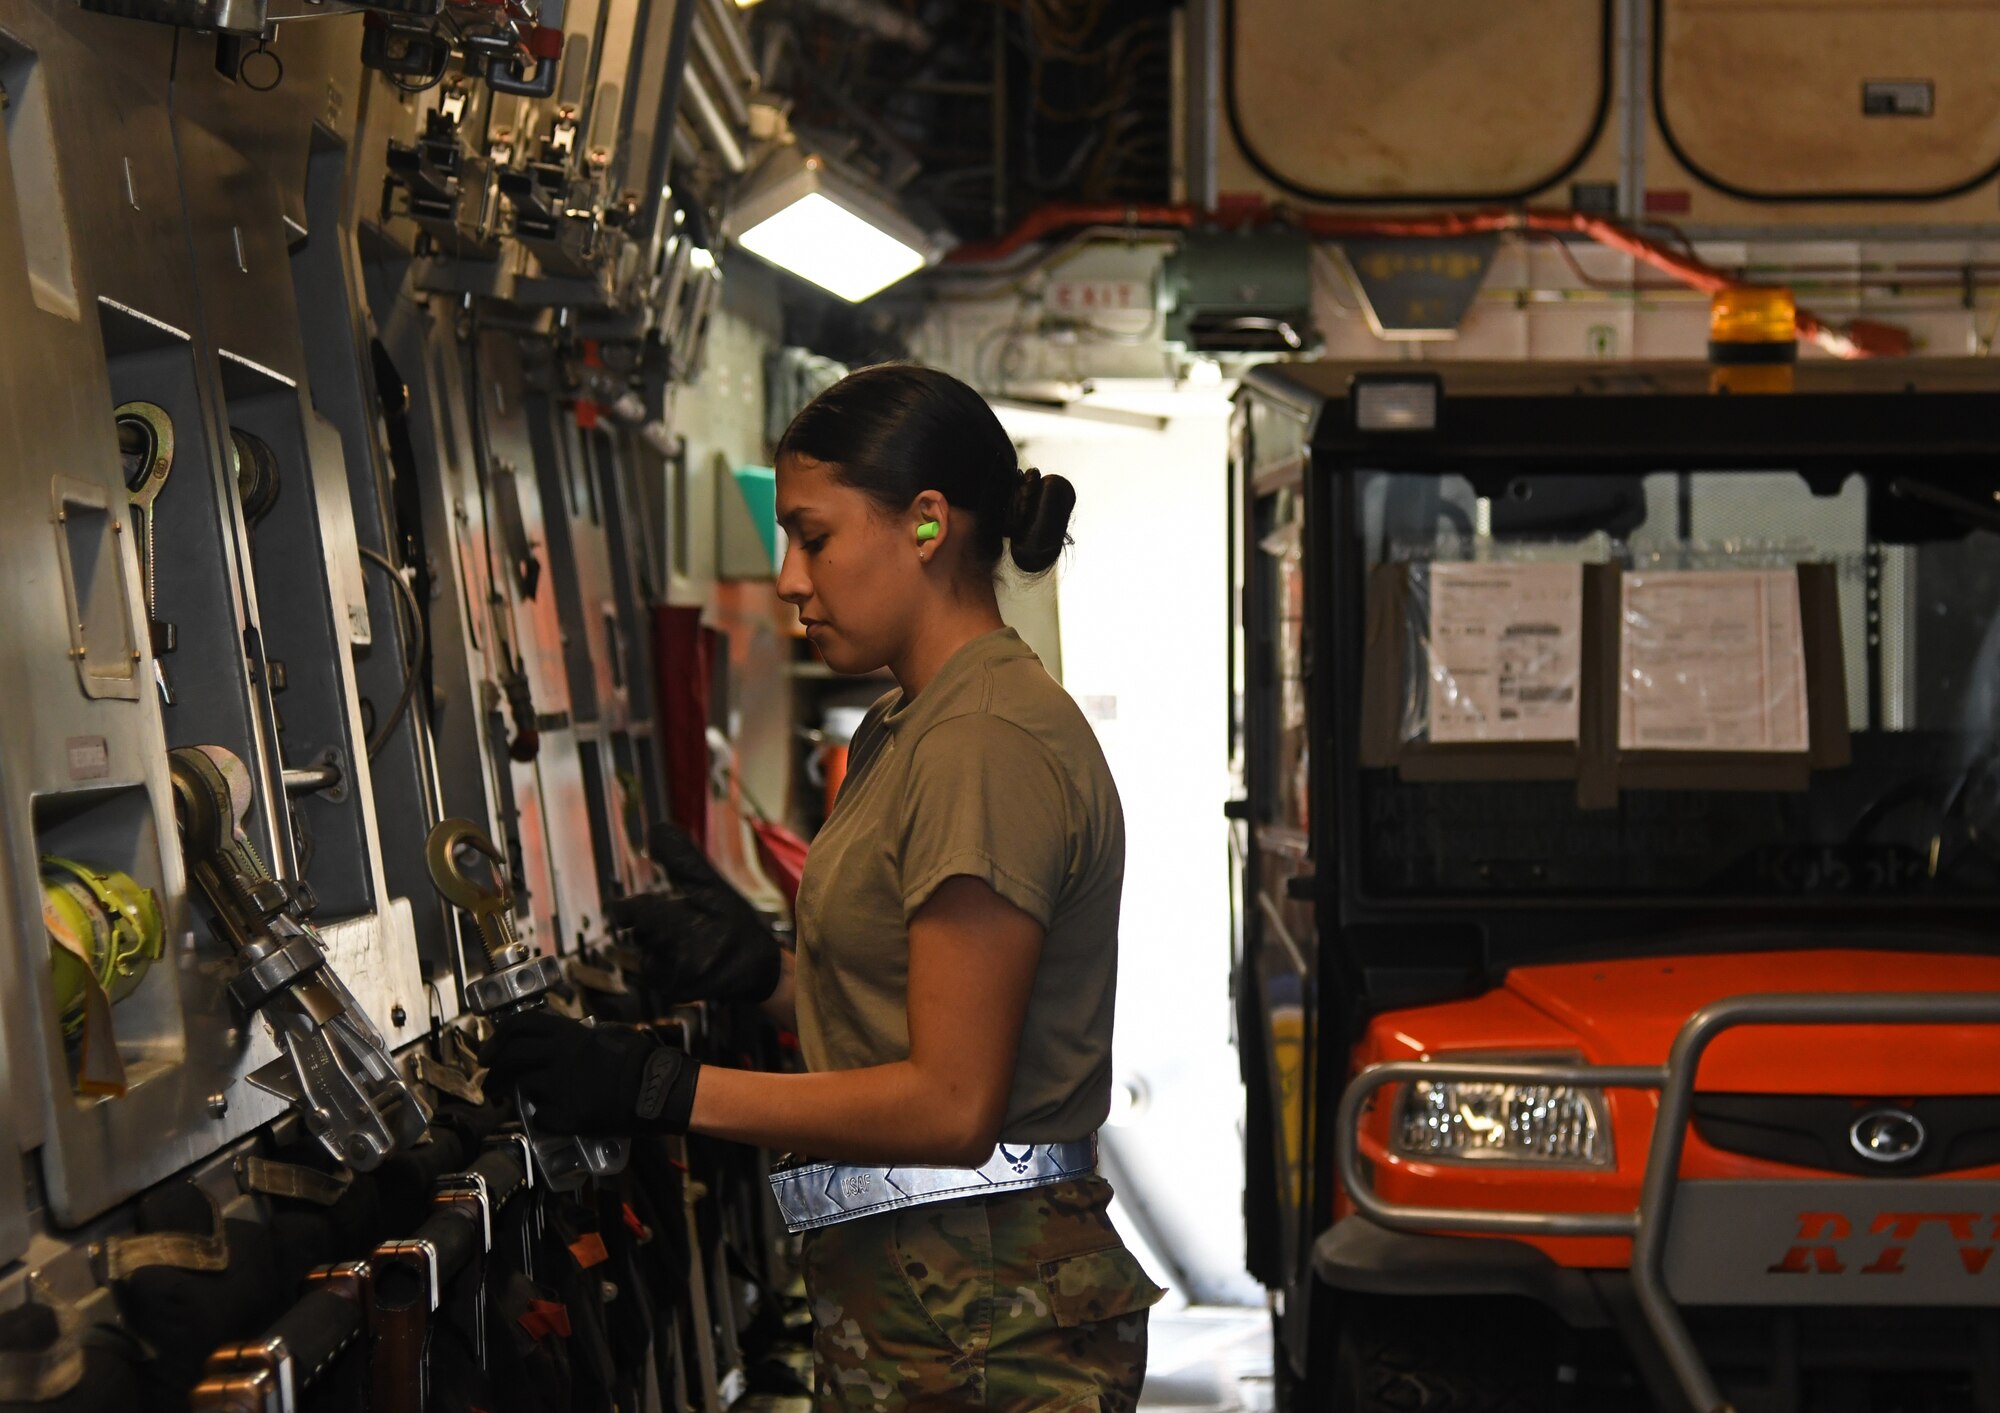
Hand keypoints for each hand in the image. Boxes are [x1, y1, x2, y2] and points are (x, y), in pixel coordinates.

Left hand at [477, 1009, 697, 1135]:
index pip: (519, 1026)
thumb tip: (557, 1041)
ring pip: (524, 1090)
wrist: (656, 1091)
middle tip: (490, 1083)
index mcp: (568, 1034)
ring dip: (520, 1095)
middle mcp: (557, 1058)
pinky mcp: (566, 1117)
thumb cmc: (639, 1060)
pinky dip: (544, 1118)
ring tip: (523, 1101)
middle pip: (509, 1059)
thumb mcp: (606, 1035)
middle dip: (493, 1072)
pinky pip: (542, 1118)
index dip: (497, 1038)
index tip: (487, 1053)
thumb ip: (577, 1037)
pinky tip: (554, 1117)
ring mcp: (559, 1089)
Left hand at [611, 824, 781, 1004]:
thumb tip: (655, 831)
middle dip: (654, 920)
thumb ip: (683, 860)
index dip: (627, 906)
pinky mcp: (670, 992)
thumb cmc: (737, 925)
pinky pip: (651, 966)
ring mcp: (671, 981)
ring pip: (643, 948)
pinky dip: (663, 956)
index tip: (627, 903)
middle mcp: (673, 962)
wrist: (758, 972)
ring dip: (657, 939)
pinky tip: (687, 954)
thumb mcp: (715, 888)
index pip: (632, 913)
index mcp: (683, 933)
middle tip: (683, 919)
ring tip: (691, 938)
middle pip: (638, 930)